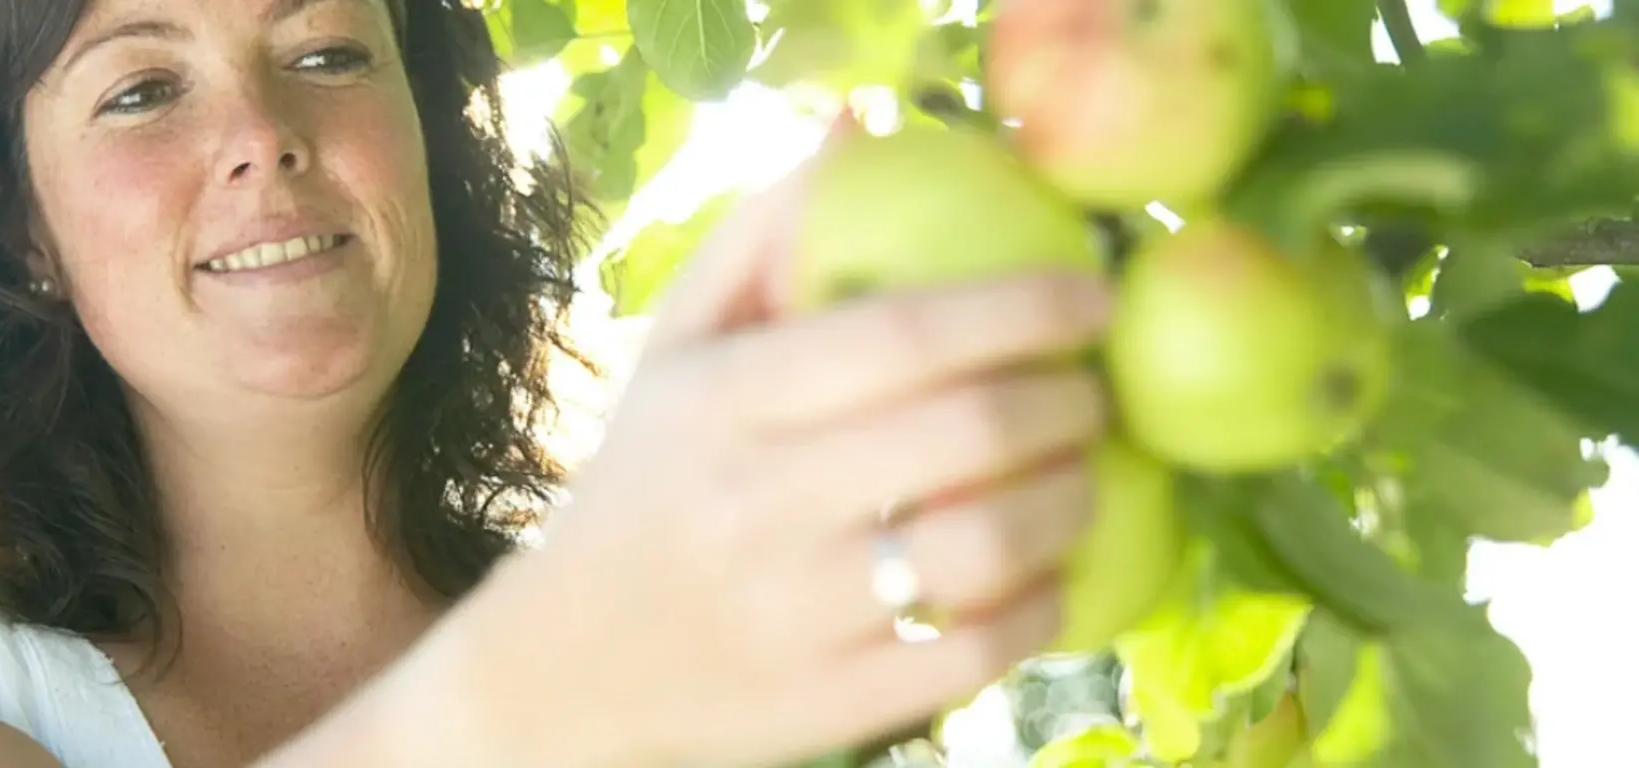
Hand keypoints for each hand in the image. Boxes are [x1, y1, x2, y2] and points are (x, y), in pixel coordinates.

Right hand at [422, 128, 1114, 767]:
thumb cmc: (642, 484)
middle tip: (1094, 391)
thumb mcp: (672, 352)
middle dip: (1070, 402)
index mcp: (724, 401)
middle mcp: (757, 502)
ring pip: (986, 546)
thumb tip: (855, 133)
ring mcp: (797, 613)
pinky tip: (1050, 577)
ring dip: (1073, 502)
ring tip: (1086, 478)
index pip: (904, 334)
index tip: (1092, 293)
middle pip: (968, 435)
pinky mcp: (829, 705)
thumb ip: (758, 239)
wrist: (565, 668)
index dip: (1023, 305)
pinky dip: (1043, 608)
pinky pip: (976, 651)